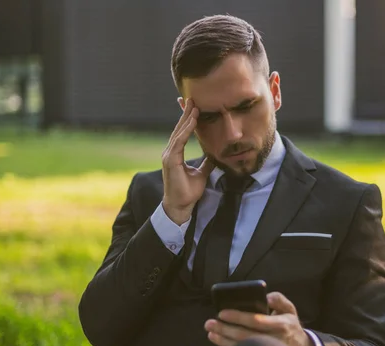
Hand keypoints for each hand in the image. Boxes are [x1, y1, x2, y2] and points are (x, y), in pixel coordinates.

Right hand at [161, 98, 214, 224]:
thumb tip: (215, 155)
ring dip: (186, 119)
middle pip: (179, 129)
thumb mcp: (201, 174)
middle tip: (192, 98)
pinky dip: (186, 131)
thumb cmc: (188, 192)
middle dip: (186, 114)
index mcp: (176, 154)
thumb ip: (206, 163)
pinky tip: (192, 122)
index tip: (194, 107)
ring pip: (179, 133)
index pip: (182, 133)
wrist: (180, 206)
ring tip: (194, 106)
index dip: (187, 119)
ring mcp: (169, 156)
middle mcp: (170, 152)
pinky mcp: (171, 161)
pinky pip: (179, 142)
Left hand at [204, 292, 316, 345]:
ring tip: (210, 332)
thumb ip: (278, 299)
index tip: (222, 313)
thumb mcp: (290, 309)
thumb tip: (266, 297)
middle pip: (245, 335)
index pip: (256, 321)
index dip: (238, 317)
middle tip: (210, 323)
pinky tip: (218, 340)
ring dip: (223, 339)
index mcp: (280, 325)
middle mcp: (274, 340)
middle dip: (225, 329)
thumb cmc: (291, 326)